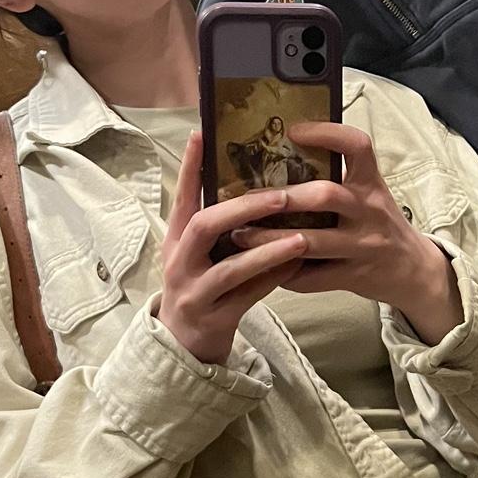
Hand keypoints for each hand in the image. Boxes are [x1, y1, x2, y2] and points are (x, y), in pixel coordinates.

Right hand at [157, 133, 311, 363]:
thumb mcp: (201, 254)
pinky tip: (298, 266)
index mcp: (176, 240)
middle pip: (203, 226)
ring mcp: (195, 291)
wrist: (185, 344)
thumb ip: (219, 226)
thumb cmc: (203, 287)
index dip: (191, 167)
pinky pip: (248, 296)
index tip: (202, 133)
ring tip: (301, 237)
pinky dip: (273, 279)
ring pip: (229, 267)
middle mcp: (179, 262)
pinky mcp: (214, 318)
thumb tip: (255, 184)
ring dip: (266, 250)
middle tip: (280, 196)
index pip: (182, 196)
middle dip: (242, 208)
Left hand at [231, 120, 464, 345]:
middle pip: (326, 195)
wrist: (415, 270)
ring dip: (271, 238)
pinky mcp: (356, 276)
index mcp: (371, 184)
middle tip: (248, 198)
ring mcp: (365, 246)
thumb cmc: (380, 226)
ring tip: (241, 235)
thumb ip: (338, 179)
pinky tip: (265, 269)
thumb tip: (281, 160)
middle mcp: (371, 211)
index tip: (293, 131)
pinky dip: (287, 274)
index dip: (326, 133)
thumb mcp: (370, 195)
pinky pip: (315, 277)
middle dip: (283, 197)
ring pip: (312, 242)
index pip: (357, 147)